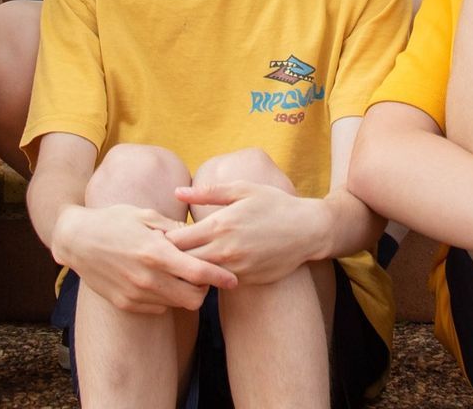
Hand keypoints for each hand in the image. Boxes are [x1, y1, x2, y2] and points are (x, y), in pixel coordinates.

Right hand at [51, 203, 237, 314]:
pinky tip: (159, 280)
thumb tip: (200, 235)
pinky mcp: (126, 304)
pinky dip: (165, 297)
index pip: (198, 272)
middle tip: (203, 274)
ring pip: (177, 305)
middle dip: (204, 289)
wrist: (77, 240)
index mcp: (155, 252)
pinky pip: (158, 308)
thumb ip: (174, 229)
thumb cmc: (113, 221)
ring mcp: (135, 294)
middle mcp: (147, 278)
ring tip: (179, 274)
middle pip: (193, 298)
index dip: (220, 277)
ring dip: (184, 293)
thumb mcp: (145, 215)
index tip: (233, 279)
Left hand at [168, 181, 323, 284]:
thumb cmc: (274, 204)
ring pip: (200, 277)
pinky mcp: (246, 281)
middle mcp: (225, 251)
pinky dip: (211, 277)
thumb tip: (177, 192)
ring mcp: (236, 270)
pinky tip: (211, 267)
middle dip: (172, 259)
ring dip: (191, 270)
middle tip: (168, 252)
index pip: (176, 241)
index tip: (163, 235)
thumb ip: (207, 193)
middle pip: (183, 263)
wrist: (308, 230)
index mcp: (220, 225)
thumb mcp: (243, 189)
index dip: (165, 240)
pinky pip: (219, 283)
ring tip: (186, 260)